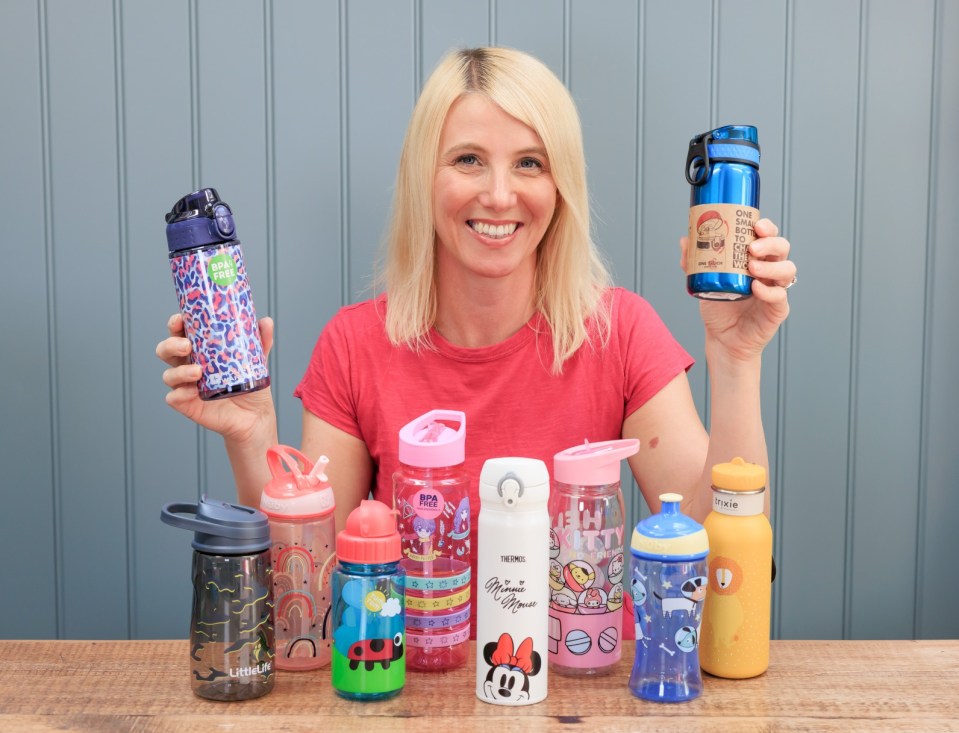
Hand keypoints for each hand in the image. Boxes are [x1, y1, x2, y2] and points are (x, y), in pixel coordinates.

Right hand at [156, 313, 276, 441]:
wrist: (256, 415)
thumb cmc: (250, 385)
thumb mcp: (258, 360)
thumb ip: (261, 341)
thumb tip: (267, 321)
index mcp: (200, 350)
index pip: (180, 333)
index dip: (175, 324)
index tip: (180, 320)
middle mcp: (188, 366)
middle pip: (165, 351)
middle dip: (170, 345)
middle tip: (187, 346)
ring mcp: (186, 386)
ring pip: (168, 375)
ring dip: (179, 371)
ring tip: (198, 372)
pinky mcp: (188, 405)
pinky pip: (174, 398)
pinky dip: (179, 393)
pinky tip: (193, 391)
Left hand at [680, 218, 794, 362]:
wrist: (722, 338)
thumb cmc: (718, 307)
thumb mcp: (703, 282)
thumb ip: (694, 262)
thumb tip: (685, 240)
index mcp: (755, 259)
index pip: (768, 236)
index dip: (766, 227)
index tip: (755, 225)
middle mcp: (769, 271)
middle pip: (782, 248)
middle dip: (770, 243)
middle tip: (752, 247)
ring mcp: (776, 289)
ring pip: (787, 269)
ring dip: (771, 265)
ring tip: (752, 267)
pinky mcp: (778, 309)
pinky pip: (780, 296)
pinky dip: (768, 291)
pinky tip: (755, 287)